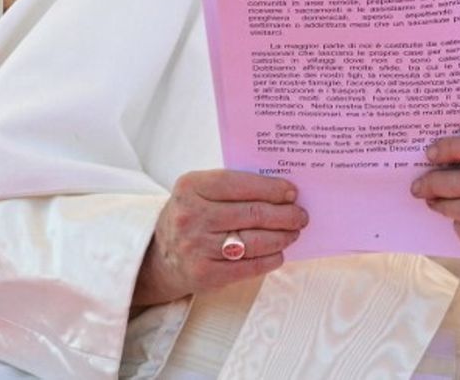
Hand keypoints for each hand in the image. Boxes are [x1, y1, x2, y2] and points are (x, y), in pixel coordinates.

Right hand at [132, 170, 307, 306]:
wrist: (158, 256)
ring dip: (282, 237)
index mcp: (191, 187)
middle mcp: (191, 216)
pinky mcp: (204, 274)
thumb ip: (234, 187)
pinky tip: (278, 253)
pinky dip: (269, 260)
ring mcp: (196, 247)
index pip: (240, 184)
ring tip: (293, 233)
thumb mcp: (200, 192)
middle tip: (300, 215)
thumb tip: (283, 191)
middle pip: (253, 214)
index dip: (272, 188)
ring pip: (255, 241)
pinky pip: (248, 267)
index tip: (292, 192)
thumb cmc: (192, 216)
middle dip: (285, 215)